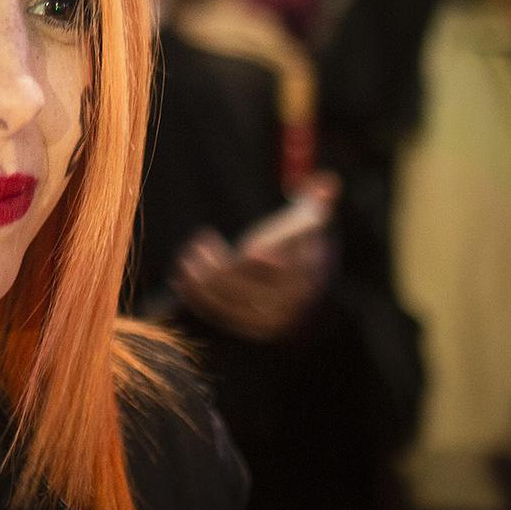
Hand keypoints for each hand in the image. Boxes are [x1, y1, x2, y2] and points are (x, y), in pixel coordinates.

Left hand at [169, 173, 337, 342]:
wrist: (305, 297)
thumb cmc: (299, 249)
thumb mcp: (311, 225)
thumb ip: (317, 202)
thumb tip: (327, 182)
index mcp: (306, 274)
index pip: (288, 270)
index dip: (272, 262)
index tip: (252, 251)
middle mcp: (288, 303)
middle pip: (249, 287)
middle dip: (220, 267)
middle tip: (200, 241)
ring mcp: (267, 320)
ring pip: (228, 301)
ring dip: (201, 279)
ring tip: (189, 255)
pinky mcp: (247, 327)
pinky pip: (217, 314)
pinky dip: (196, 295)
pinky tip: (183, 275)